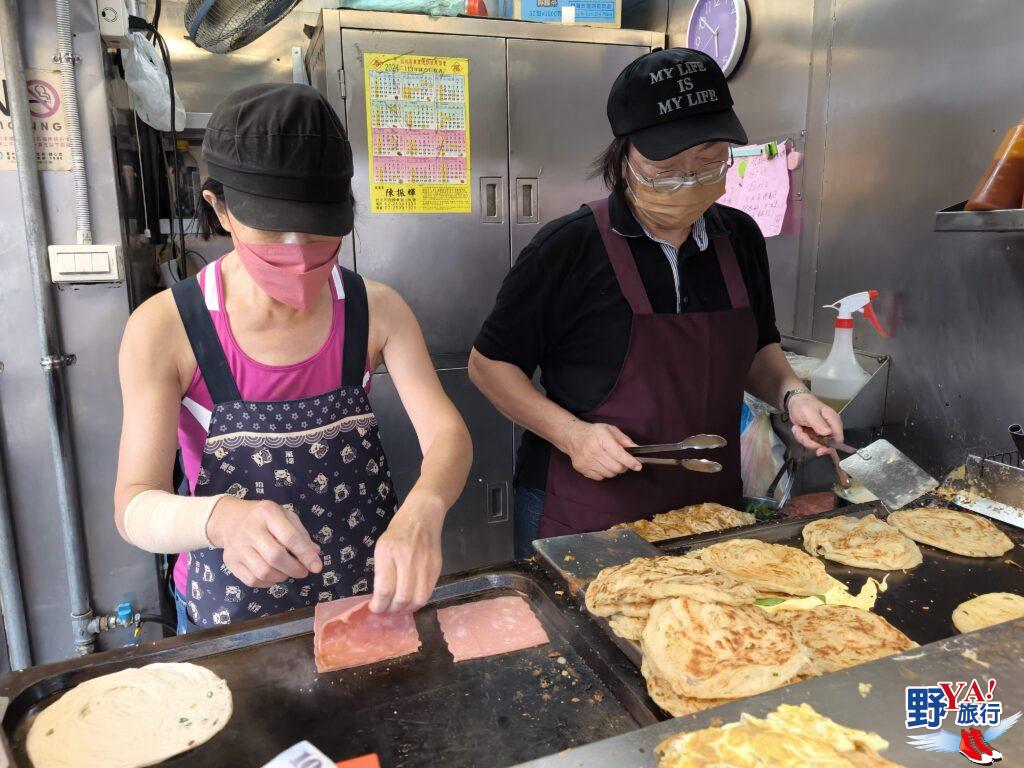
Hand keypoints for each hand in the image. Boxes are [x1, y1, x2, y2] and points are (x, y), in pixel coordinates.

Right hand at [207, 496, 321, 587]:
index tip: (317, 567)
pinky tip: (273, 575)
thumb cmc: (264, 518)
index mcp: (268, 513)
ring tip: (287, 571)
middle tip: (303, 571)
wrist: (230, 519)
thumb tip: (315, 553)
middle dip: (294, 569)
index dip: (305, 554)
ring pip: (263, 572)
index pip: (290, 537)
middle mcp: (250, 529)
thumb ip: (301, 534)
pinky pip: (252, 580)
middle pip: (275, 557)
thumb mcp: (285, 516)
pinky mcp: (230, 561)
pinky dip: (267, 583)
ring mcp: (237, 546)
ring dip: (281, 577)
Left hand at [369, 492, 444, 613]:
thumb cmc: (397, 531)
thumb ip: (381, 572)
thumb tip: (380, 597)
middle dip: (391, 609)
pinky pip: (428, 592)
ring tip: (399, 606)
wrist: (423, 516)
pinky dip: (418, 601)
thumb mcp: (382, 547)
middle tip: (386, 608)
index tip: (374, 607)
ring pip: (417, 599)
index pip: (384, 588)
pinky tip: (411, 599)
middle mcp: (408, 559)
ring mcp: (425, 564)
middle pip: (402, 597)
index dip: (378, 604)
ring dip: (406, 608)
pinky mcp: (437, 568)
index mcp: (389, 552)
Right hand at [563, 420, 642, 480]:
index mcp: (602, 439)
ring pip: (609, 474)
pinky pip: (600, 477)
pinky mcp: (581, 469)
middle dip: (623, 466)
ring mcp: (586, 461)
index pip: (619, 454)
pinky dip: (604, 473)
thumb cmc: (594, 432)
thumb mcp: (610, 430)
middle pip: (616, 467)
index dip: (631, 462)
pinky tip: (602, 465)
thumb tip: (637, 450)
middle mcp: (593, 451)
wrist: (572, 436)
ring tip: (611, 462)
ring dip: (614, 470)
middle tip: (623, 462)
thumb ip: (624, 440)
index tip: (638, 466)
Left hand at [787, 394, 844, 455]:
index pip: (838, 439)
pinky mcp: (815, 435)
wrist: (795, 403)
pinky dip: (801, 437)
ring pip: (815, 445)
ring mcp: (823, 433)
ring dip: (804, 438)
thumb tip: (828, 433)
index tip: (818, 450)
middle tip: (801, 433)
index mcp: (833, 421)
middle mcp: (830, 428)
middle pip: (826, 445)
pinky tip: (798, 428)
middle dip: (811, 442)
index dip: (830, 447)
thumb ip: (818, 423)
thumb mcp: (809, 412)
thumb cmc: (803, 405)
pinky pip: (809, 442)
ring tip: (797, 428)